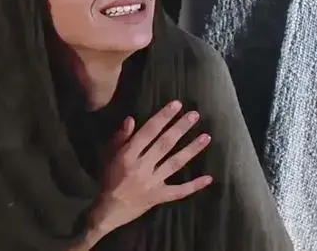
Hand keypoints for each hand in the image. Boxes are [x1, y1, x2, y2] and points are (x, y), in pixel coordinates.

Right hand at [91, 100, 211, 233]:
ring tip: (206, 137)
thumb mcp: (108, 155)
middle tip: (195, 115)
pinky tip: (209, 178)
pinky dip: (194, 186)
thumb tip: (132, 119)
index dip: (163, 117)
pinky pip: (179, 191)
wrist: (107, 210)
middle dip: (180, 128)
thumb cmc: (107, 178)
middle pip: (164, 144)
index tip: (177, 105)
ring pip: (175, 163)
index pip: (148, 132)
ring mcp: (152, 183)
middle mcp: (142, 168)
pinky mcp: (159, 197)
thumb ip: (120, 137)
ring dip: (191, 150)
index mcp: (128, 155)